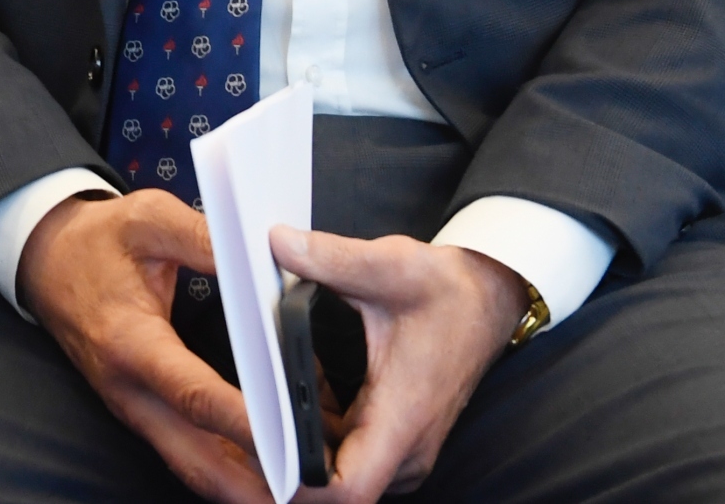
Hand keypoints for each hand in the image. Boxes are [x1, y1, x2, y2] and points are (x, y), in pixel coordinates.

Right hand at [17, 192, 270, 503]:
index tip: (288, 438)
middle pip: (196, 460)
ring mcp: (135, 411)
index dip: (242, 420)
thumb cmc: (97, 243)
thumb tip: (259, 260)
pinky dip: (230, 472)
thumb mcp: (147, 219)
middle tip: (305, 495)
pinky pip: (190, 457)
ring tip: (298, 493)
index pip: (193, 394)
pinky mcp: (144, 416)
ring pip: (194, 470)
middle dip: (251, 486)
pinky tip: (270, 475)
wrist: (47, 263)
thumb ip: (203, 238)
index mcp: (131, 342)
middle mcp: (130, 391)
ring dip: (244, 488)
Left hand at [267, 228, 524, 501]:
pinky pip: (342, 454)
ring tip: (249, 403)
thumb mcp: (392, 264)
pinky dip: (311, 430)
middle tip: (235, 413)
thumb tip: (277, 245)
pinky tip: (287, 392)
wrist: (489, 300)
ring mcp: (400, 449)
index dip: (296, 482)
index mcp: (403, 417)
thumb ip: (331, 258)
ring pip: (334, 472)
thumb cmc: (450, 291)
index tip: (258, 445)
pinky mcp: (392, 438)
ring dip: (293, 442)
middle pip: (330, 487)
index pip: (346, 489)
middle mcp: (404, 448)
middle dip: (279, 457)